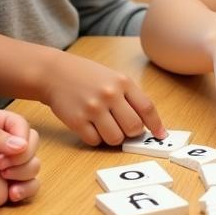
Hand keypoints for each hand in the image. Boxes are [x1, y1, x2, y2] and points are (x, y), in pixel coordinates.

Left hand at [0, 109, 40, 202]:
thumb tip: (20, 146)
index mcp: (2, 122)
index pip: (24, 129)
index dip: (20, 143)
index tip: (1, 158)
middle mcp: (9, 141)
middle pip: (33, 147)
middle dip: (22, 159)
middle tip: (0, 168)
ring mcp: (10, 161)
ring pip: (33, 166)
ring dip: (25, 175)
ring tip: (4, 181)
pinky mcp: (7, 181)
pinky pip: (29, 184)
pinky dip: (26, 190)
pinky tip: (12, 195)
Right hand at [39, 50, 165, 145]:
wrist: (54, 73)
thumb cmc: (87, 77)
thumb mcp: (113, 78)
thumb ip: (130, 97)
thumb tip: (148, 124)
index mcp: (122, 82)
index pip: (147, 108)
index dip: (156, 125)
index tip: (161, 135)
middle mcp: (110, 94)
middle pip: (133, 128)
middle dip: (132, 132)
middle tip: (124, 128)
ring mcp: (93, 108)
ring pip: (116, 139)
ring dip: (114, 138)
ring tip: (106, 126)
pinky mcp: (77, 120)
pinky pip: (95, 141)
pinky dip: (96, 139)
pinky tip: (91, 126)